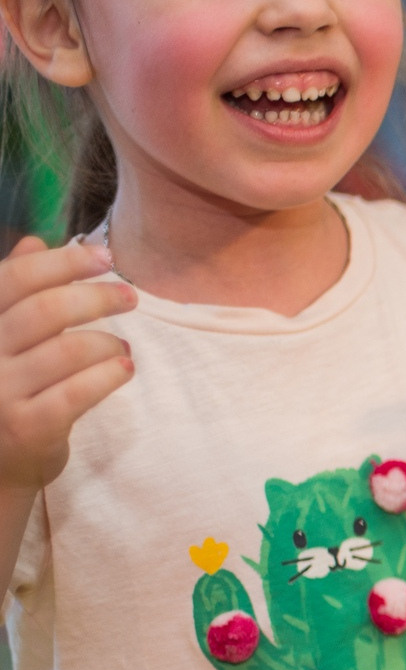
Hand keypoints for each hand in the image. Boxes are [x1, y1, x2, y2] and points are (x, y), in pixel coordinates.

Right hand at [0, 236, 132, 491]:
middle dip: (97, 296)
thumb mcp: (1, 338)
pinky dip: (109, 375)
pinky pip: (78, 392)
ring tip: (122, 347)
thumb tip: (35, 241)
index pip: (15, 278)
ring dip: (107, 341)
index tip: (106, 256)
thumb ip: (14, 294)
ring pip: (68, 349)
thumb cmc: (5, 389)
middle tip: (130, 296)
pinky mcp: (26, 428)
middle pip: (46, 309)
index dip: (64, 261)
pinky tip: (124, 368)